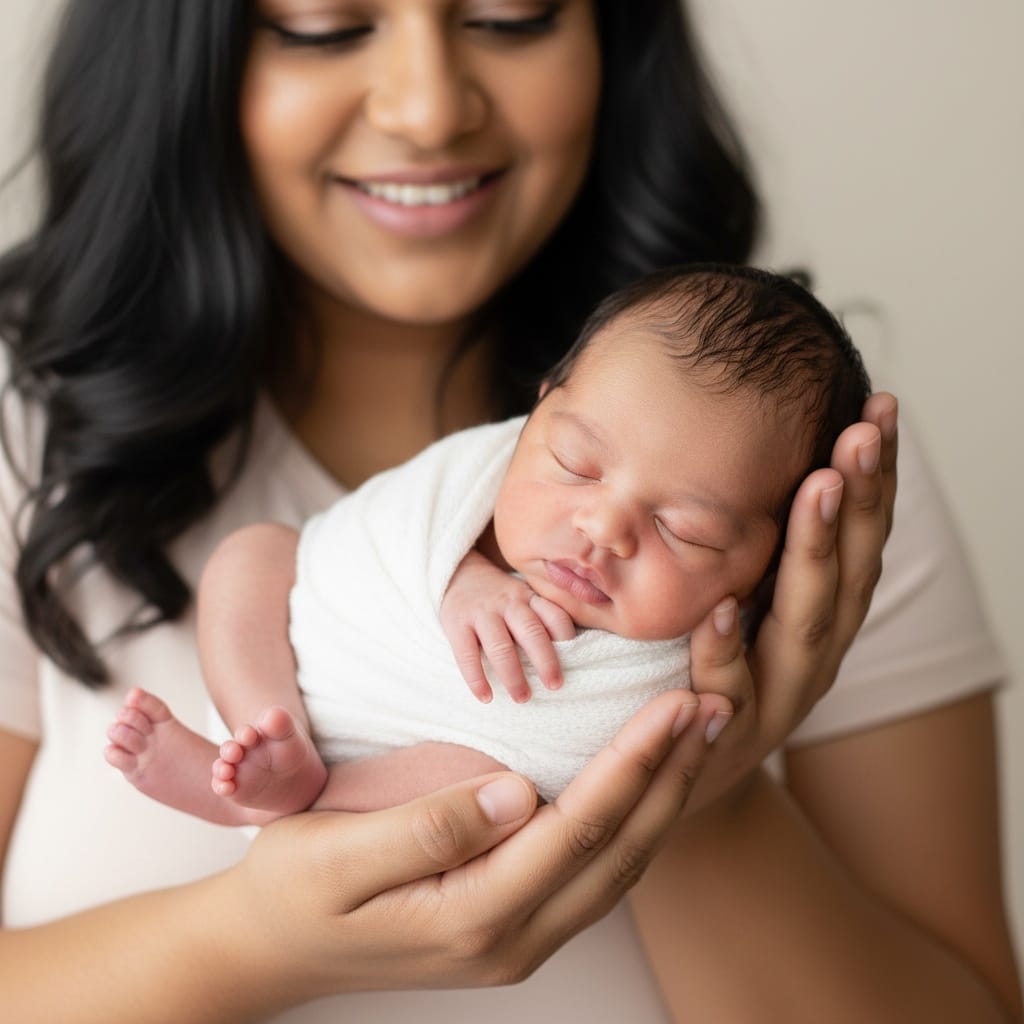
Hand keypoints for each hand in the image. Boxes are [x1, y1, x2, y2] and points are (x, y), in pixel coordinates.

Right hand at [223, 688, 729, 1009]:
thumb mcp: (338, 855)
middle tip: (713, 707)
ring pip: (617, 869)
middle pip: (617, 853)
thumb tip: (519, 791)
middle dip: (671, 776)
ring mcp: (518, 941)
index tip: (674, 703)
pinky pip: (593, 875)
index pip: (577, 831)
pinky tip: (648, 784)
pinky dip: (631, 822)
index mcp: (473, 917)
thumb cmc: (296, 889)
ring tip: (699, 738)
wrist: (272, 947)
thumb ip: (430, 828)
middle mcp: (512, 940)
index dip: (633, 764)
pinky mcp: (514, 926)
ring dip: (663, 799)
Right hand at [440, 548, 574, 702]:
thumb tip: (572, 652)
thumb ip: (541, 615)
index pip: (554, 614)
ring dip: (513, 675)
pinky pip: (467, 655)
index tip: (577, 660)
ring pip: (500, 646)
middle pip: (531, 632)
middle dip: (545, 661)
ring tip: (522, 698)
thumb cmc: (499, 596)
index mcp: (528, 597)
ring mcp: (481, 613)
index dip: (567, 637)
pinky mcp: (456, 624)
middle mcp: (508, 603)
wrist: (457, 574)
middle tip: (555, 686)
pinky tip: (486, 697)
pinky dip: (476, 679)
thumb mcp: (523, 595)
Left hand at [684, 393, 897, 809]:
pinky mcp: (728, 737)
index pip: (854, 536)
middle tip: (862, 432)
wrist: (682, 779)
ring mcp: (778, 696)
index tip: (880, 408)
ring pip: (805, 624)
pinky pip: (728, 688)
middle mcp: (814, 652)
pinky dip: (728, 649)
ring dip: (813, 553)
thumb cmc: (714, 675)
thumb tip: (755, 456)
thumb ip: (755, 552)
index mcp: (820, 613)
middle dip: (858, 499)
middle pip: (845, 570)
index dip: (874, 476)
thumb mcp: (745, 608)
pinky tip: (723, 609)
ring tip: (818, 487)